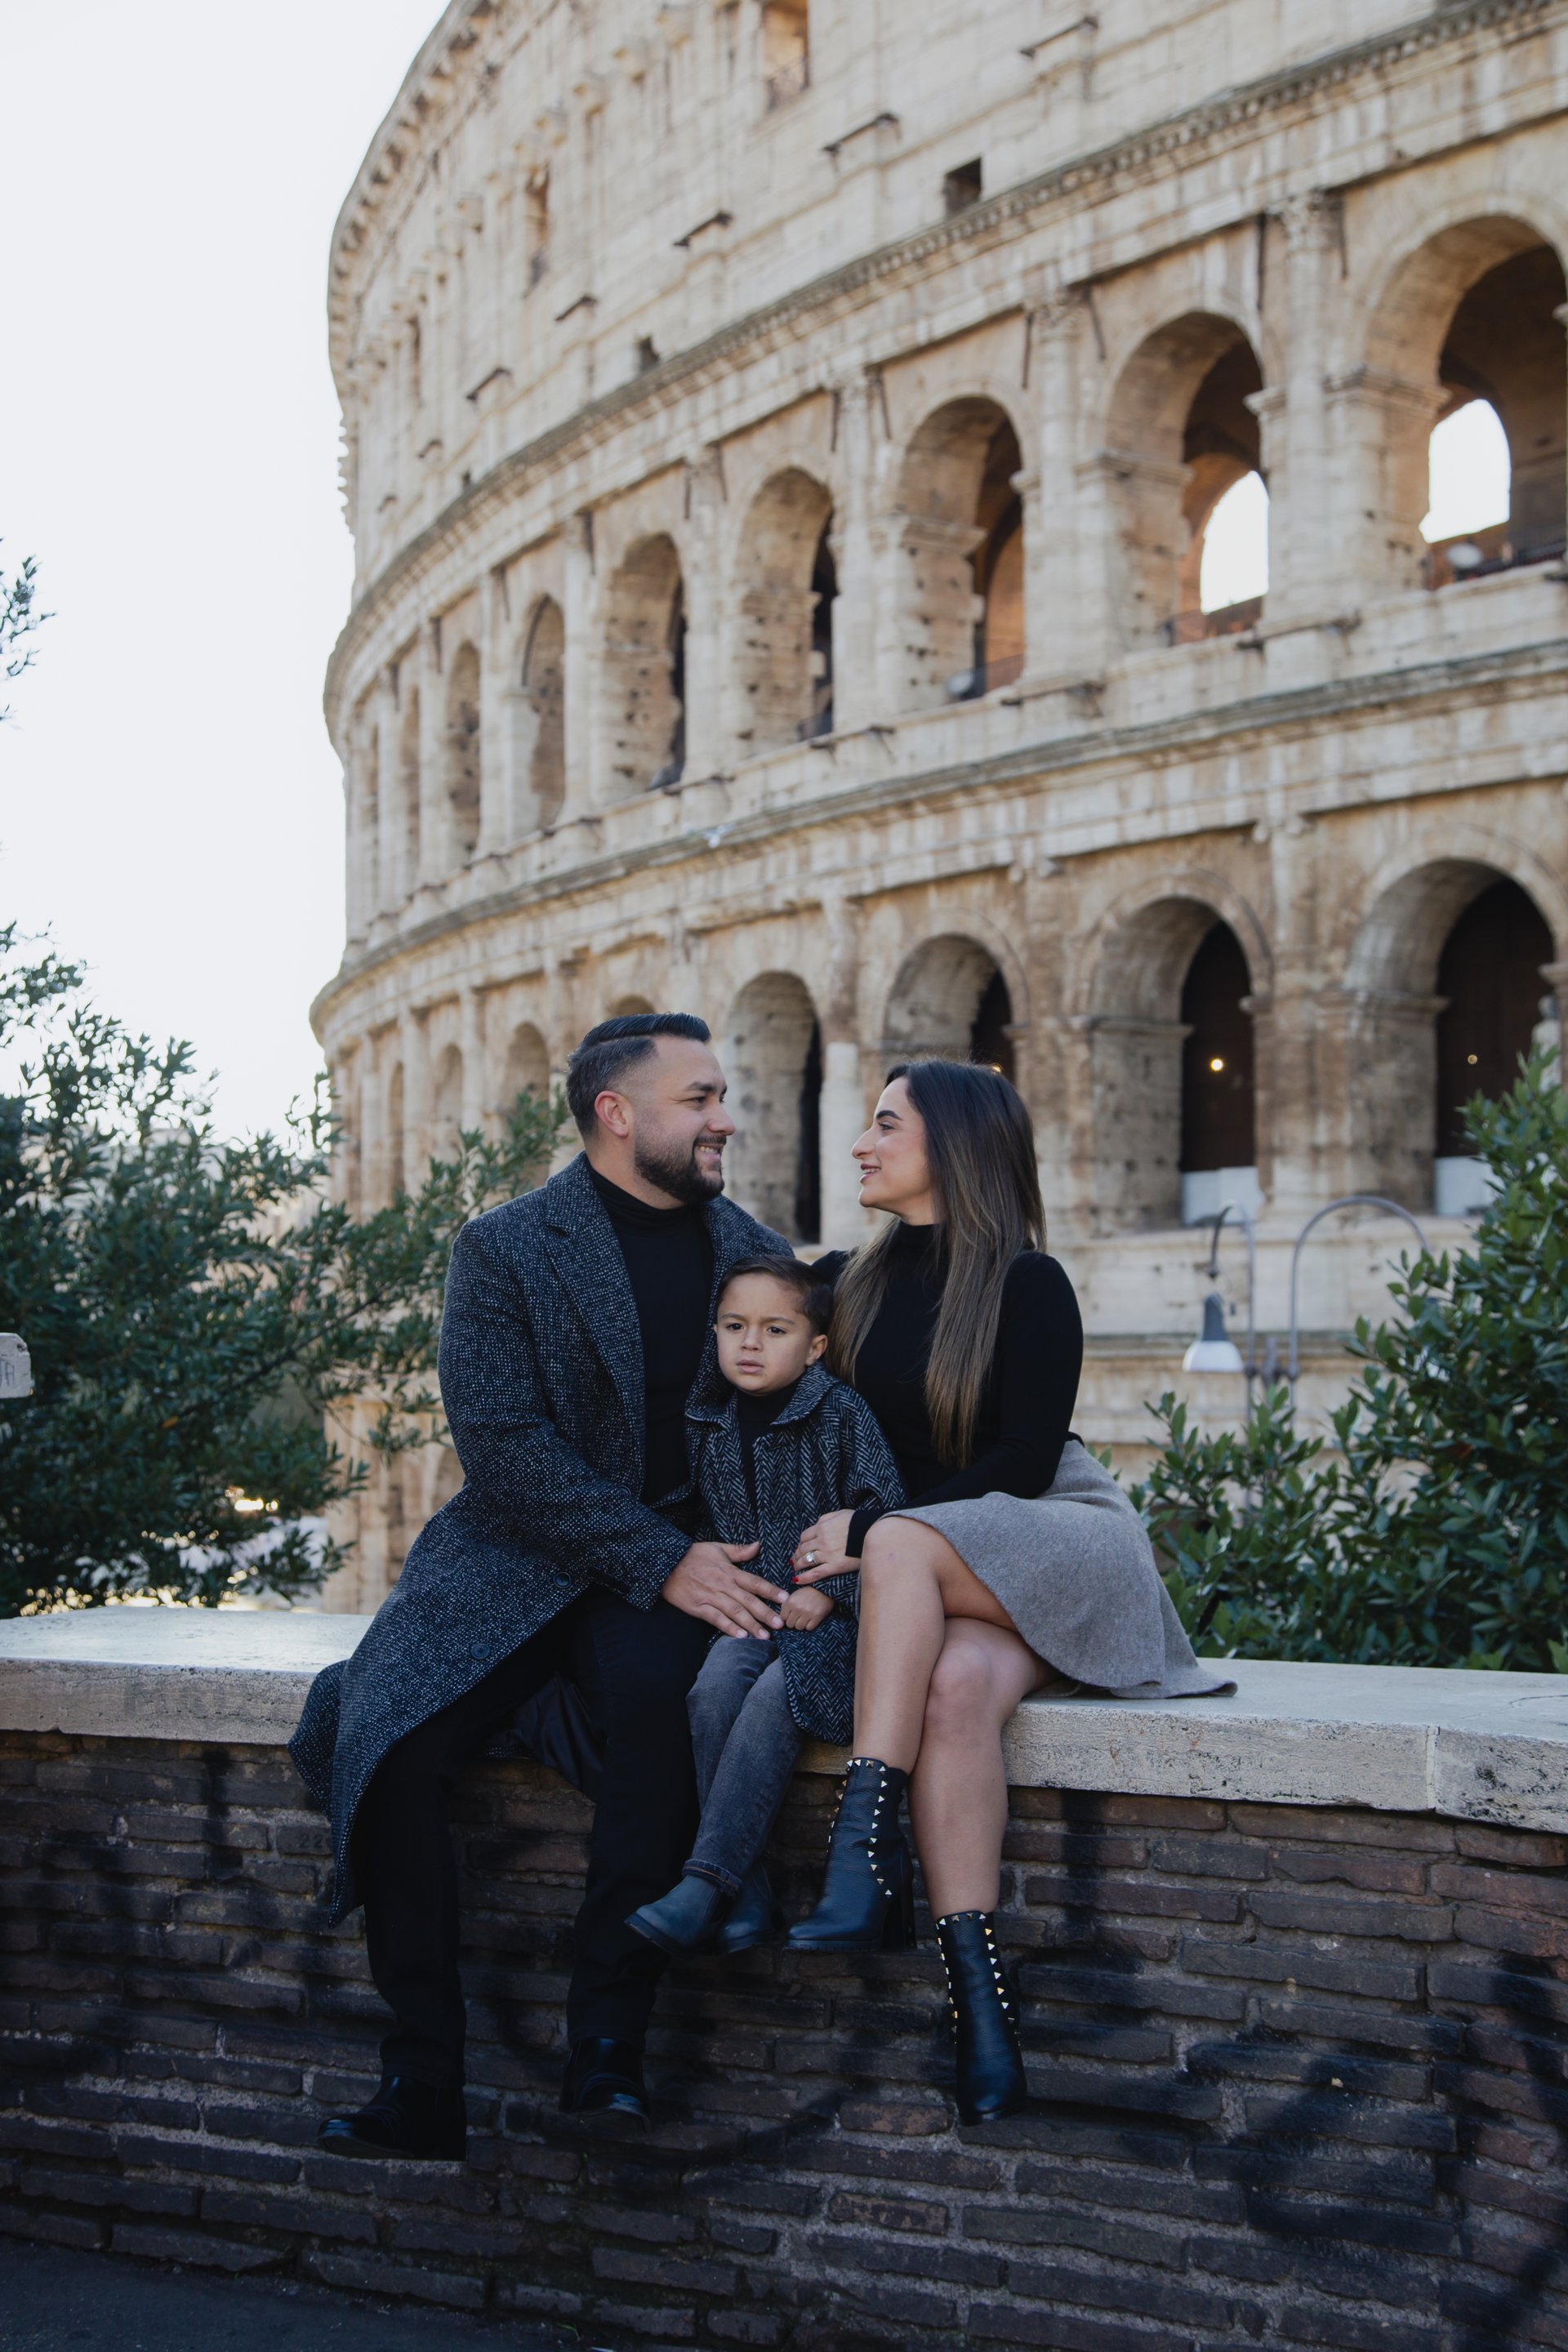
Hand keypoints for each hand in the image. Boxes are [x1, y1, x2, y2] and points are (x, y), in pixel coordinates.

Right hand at [662, 1541, 783, 1638]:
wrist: (665, 1564)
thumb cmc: (691, 1555)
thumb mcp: (716, 1548)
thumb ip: (738, 1550)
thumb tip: (757, 1545)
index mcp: (729, 1571)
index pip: (754, 1582)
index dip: (770, 1590)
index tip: (785, 1598)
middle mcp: (723, 1585)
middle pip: (748, 1600)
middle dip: (765, 1613)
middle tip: (780, 1624)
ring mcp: (710, 1597)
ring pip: (735, 1612)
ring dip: (751, 1625)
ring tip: (764, 1636)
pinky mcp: (699, 1607)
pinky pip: (716, 1619)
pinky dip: (728, 1627)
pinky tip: (740, 1636)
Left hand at [780, 1587, 832, 1631]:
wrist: (825, 1589)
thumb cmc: (808, 1592)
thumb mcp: (795, 1594)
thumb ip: (786, 1604)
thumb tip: (781, 1617)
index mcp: (790, 1601)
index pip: (783, 1618)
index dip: (787, 1617)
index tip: (793, 1614)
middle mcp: (798, 1607)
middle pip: (790, 1624)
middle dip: (794, 1621)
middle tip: (800, 1616)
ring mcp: (807, 1613)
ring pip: (799, 1627)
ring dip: (802, 1624)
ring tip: (806, 1617)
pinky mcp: (817, 1617)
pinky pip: (809, 1628)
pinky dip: (810, 1625)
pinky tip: (812, 1618)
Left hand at [790, 1509, 856, 1585]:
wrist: (873, 1531)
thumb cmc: (859, 1522)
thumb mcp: (841, 1513)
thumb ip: (827, 1518)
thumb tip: (818, 1524)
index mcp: (822, 1526)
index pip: (804, 1536)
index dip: (801, 1543)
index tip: (800, 1548)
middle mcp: (822, 1540)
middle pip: (803, 1548)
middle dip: (797, 1555)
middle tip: (795, 1560)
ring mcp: (827, 1554)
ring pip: (806, 1561)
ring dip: (798, 1565)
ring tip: (796, 1568)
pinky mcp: (835, 1566)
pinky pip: (816, 1573)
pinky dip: (805, 1577)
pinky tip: (797, 1580)